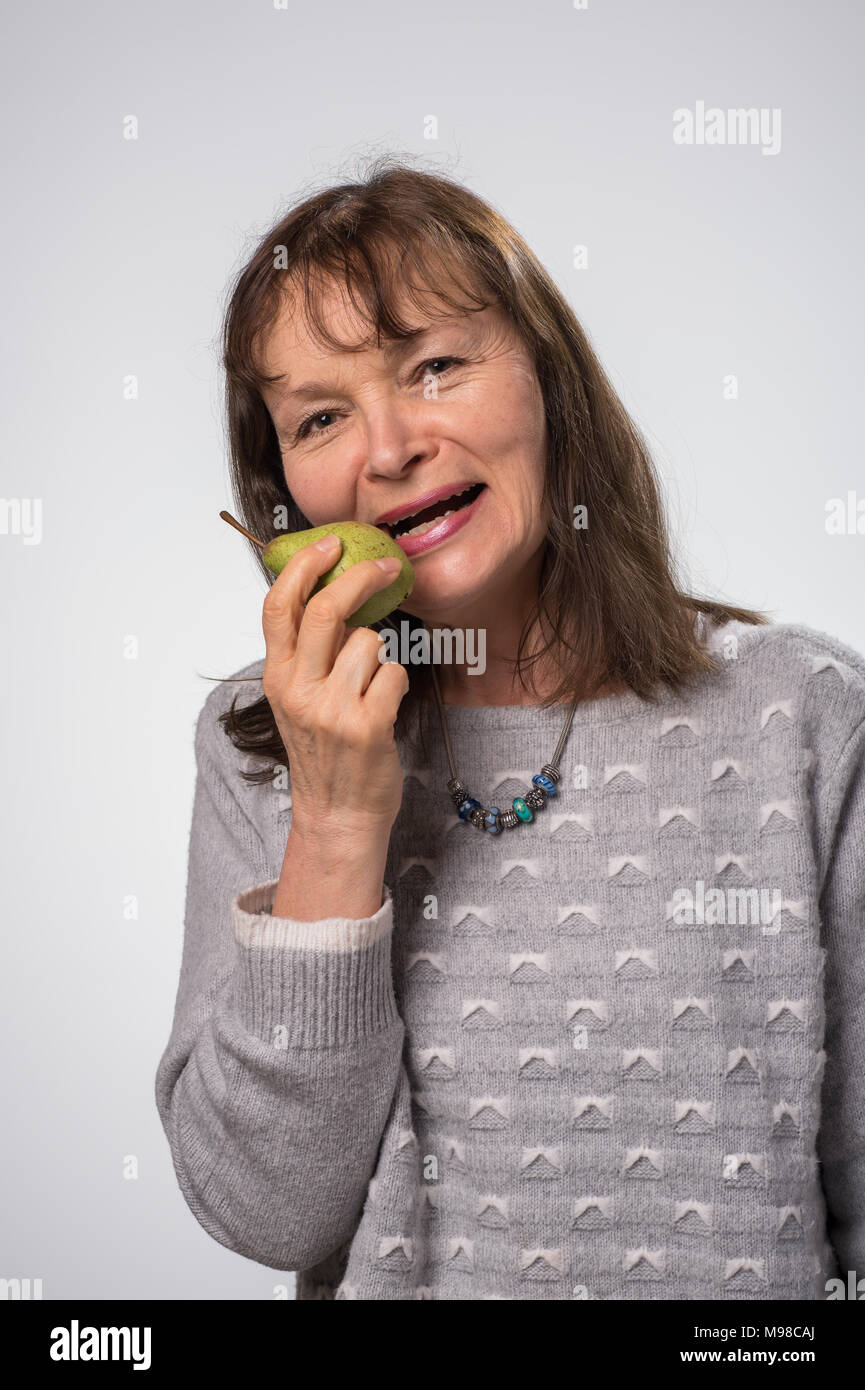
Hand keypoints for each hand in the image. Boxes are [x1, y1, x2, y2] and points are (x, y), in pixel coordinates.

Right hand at [260, 534, 410, 835]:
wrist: (337, 815)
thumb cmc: (324, 752)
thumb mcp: (297, 700)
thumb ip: (307, 651)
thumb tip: (333, 591)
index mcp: (277, 677)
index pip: (279, 605)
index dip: (304, 566)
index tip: (329, 543)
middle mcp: (299, 690)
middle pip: (328, 609)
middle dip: (362, 577)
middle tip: (387, 566)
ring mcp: (332, 709)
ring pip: (370, 641)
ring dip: (381, 656)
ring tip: (371, 689)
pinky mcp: (368, 726)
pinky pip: (395, 673)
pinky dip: (398, 684)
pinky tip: (385, 708)